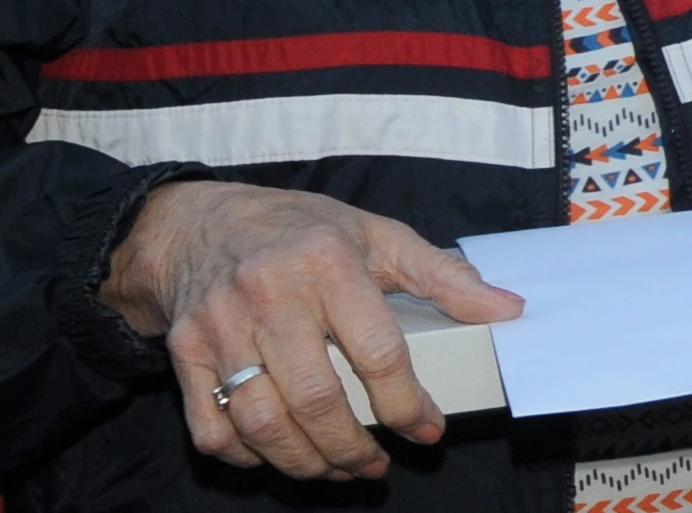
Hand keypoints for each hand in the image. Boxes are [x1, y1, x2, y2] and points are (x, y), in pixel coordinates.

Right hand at [101, 180, 521, 482]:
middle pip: (316, 399)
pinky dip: (247, 458)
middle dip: (354, 448)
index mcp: (327, 261)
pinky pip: (213, 430)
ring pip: (263, 424)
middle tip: (376, 464)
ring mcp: (220, 326)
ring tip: (338, 469)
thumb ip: (444, 275)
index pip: (377, 351)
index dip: (408, 403)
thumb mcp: (378, 235)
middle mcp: (269, 293)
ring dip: (306, 464)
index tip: (428, 429)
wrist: (201, 223)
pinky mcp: (184, 352)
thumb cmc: (302, 231)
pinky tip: (281, 455)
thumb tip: (507, 309)